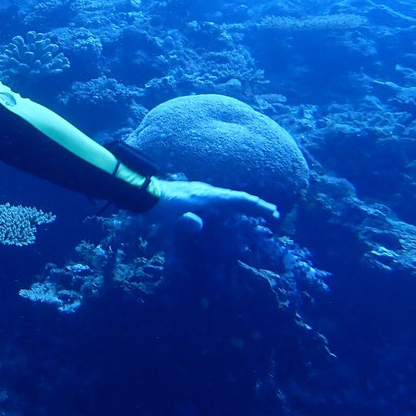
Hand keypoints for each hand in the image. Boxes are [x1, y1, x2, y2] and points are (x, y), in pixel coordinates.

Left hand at [148, 179, 279, 231]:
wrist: (142, 193)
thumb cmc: (158, 205)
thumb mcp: (171, 216)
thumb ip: (186, 221)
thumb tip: (199, 225)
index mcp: (205, 195)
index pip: (237, 199)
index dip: (256, 205)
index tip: (273, 212)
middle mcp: (206, 190)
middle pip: (236, 197)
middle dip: (255, 205)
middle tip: (273, 212)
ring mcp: (199, 191)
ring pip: (227, 197)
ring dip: (243, 203)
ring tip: (257, 210)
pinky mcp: (193, 194)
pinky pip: (217, 199)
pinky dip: (230, 204)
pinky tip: (230, 209)